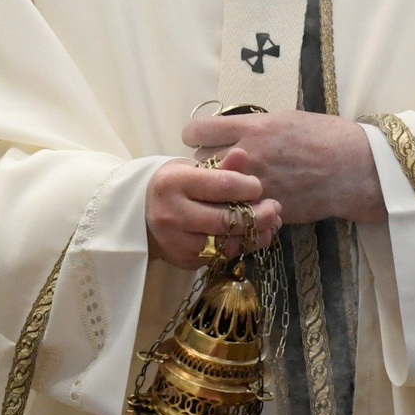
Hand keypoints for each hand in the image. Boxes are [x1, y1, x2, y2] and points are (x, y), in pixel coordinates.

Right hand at [146, 159, 279, 266]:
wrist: (140, 214)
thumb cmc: (175, 185)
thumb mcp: (192, 168)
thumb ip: (221, 166)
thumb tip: (243, 154)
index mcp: (174, 183)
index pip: (223, 185)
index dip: (249, 186)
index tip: (259, 186)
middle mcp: (172, 214)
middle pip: (225, 219)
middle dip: (257, 215)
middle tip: (274, 208)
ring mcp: (176, 241)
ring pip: (225, 244)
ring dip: (254, 235)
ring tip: (270, 224)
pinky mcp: (183, 260)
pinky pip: (219, 256)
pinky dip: (240, 246)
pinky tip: (253, 235)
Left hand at [183, 109, 381, 228]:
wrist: (356, 168)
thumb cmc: (328, 136)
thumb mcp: (288, 118)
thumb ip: (256, 126)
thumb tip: (234, 131)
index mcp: (253, 127)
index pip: (197, 131)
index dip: (199, 136)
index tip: (207, 139)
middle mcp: (247, 155)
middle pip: (199, 160)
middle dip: (207, 162)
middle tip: (222, 165)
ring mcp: (254, 185)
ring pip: (213, 189)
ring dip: (219, 187)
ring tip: (234, 186)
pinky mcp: (264, 207)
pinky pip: (235, 209)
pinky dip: (238, 207)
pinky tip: (250, 202)